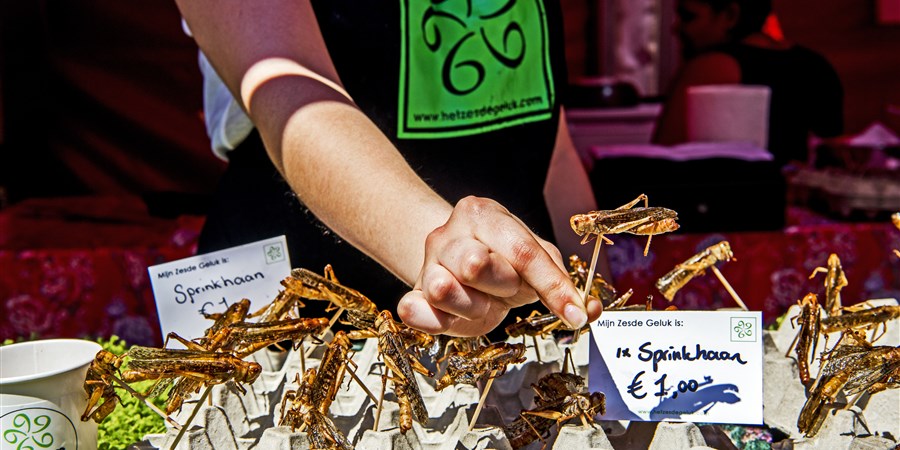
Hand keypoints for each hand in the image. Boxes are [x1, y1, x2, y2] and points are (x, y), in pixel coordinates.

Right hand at [397, 196, 601, 335]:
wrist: (452, 257)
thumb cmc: (500, 259)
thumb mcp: (532, 259)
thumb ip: (561, 282)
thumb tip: (590, 310)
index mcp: (484, 214)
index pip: (524, 252)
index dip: (553, 287)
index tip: (576, 315)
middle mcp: (449, 233)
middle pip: (478, 264)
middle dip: (502, 286)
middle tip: (506, 289)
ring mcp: (427, 262)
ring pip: (445, 289)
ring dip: (474, 306)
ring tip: (481, 301)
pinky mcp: (413, 292)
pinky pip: (414, 309)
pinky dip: (429, 319)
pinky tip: (442, 319)